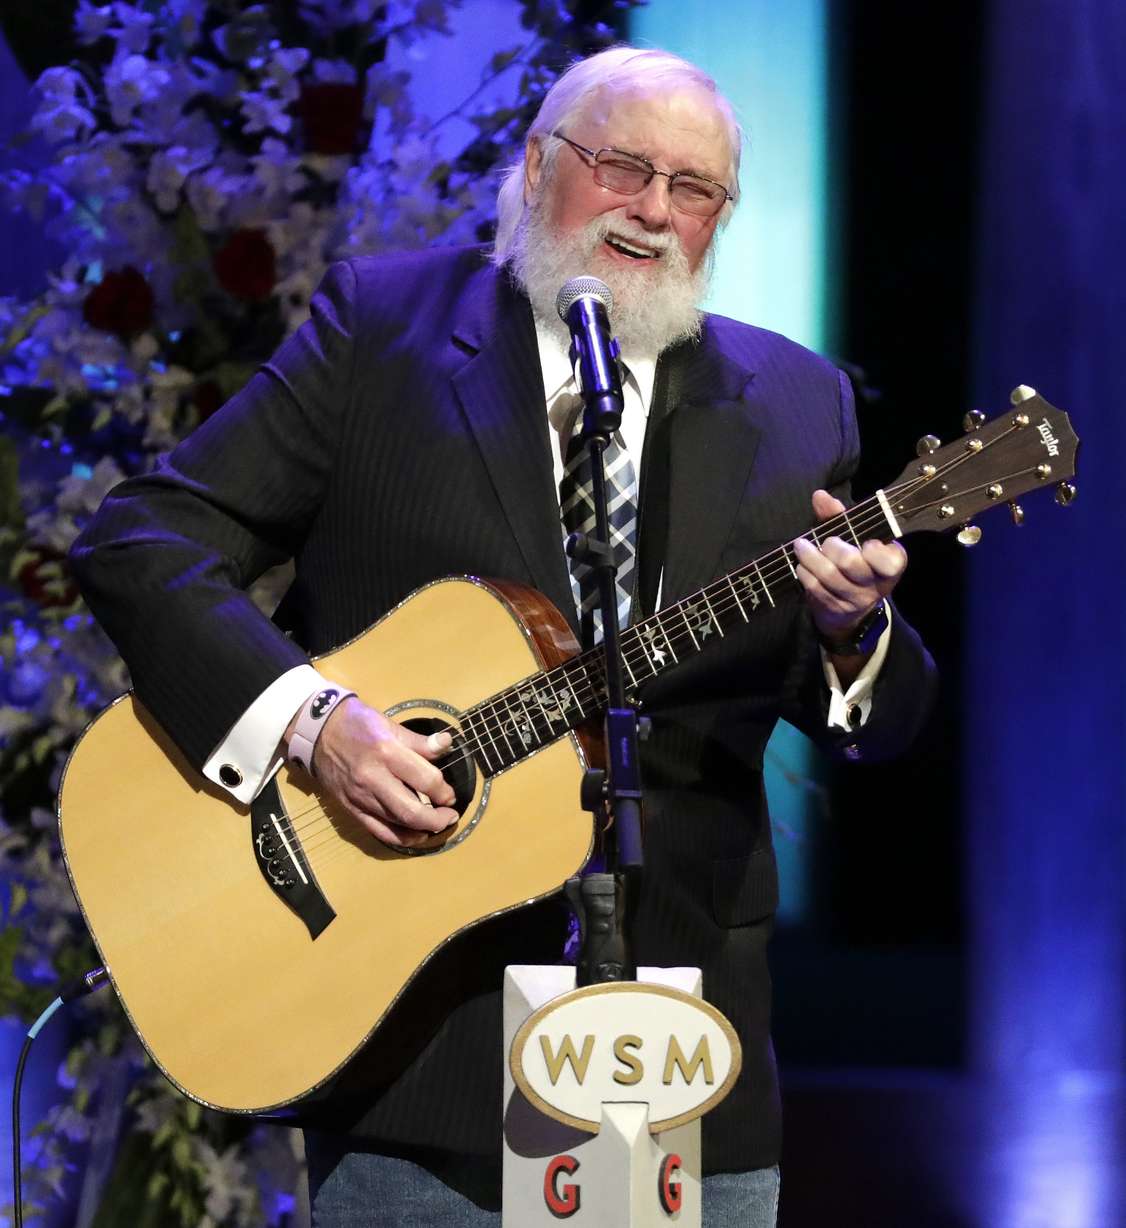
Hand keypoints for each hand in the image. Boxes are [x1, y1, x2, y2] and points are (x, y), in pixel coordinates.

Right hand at [298, 697, 458, 846]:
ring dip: (423, 829)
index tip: (450, 793)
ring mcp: (360, 797)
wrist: (317, 732)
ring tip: (437, 824)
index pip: (425, 780)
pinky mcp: (351, 809)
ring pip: (397, 824)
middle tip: (450, 815)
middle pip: (412, 811)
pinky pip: (379, 831)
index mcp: (386, 753)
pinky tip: (416, 835)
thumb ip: (420, 741)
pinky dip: (401, 838)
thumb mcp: (390, 725)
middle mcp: (373, 779)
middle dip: (437, 819)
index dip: (444, 791)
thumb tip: (447, 743)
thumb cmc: (357, 724)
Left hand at [792, 489, 906, 648]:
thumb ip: (838, 516)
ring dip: (810, 557)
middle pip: (850, 563)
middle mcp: (876, 585)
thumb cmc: (854, 562)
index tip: (866, 543)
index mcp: (892, 564)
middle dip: (832, 547)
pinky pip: (816, 589)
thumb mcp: (853, 538)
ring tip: (801, 546)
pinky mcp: (835, 610)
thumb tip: (820, 496)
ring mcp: (855, 601)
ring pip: (829, 576)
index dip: (874, 552)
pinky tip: (802, 565)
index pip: (889, 562)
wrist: (850, 607)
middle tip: (825, 541)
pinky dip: (805, 573)